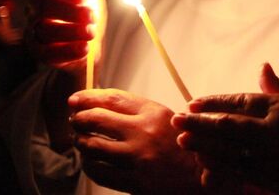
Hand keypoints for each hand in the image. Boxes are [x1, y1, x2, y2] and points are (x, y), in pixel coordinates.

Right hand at [28, 0, 106, 77]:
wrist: (91, 43)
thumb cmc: (86, 12)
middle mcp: (35, 12)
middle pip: (44, 7)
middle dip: (72, 12)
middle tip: (92, 16)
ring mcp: (35, 33)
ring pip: (46, 31)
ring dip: (73, 31)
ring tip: (92, 32)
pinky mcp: (41, 54)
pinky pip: (49, 54)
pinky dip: (69, 51)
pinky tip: (85, 48)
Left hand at [69, 89, 200, 193]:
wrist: (203, 177)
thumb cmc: (187, 147)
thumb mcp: (169, 119)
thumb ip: (141, 112)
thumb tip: (105, 105)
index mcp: (154, 113)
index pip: (113, 98)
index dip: (89, 97)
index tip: (76, 99)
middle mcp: (143, 132)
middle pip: (97, 119)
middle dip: (79, 118)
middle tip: (74, 119)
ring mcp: (137, 157)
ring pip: (92, 145)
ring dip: (80, 141)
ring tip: (79, 139)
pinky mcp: (133, 181)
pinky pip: (98, 171)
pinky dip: (88, 164)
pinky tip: (90, 161)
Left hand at [171, 63, 278, 193]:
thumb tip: (262, 66)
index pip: (240, 100)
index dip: (214, 101)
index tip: (194, 101)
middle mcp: (275, 130)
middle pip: (227, 123)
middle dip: (199, 121)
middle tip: (177, 118)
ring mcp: (273, 156)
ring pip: (228, 148)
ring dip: (203, 143)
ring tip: (183, 139)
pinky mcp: (274, 180)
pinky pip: (239, 172)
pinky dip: (220, 166)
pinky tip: (206, 164)